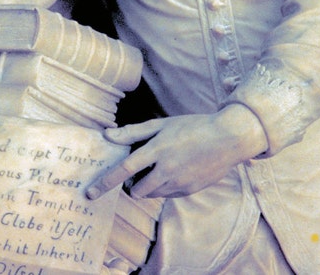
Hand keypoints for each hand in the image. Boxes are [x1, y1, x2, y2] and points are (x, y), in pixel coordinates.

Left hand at [85, 104, 266, 199]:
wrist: (229, 138)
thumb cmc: (194, 126)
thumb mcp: (163, 124)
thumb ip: (133, 131)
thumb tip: (107, 135)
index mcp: (158, 149)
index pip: (124, 169)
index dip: (105, 182)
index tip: (90, 193)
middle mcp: (167, 169)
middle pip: (136, 189)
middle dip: (129, 185)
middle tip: (135, 172)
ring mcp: (180, 183)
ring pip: (150, 194)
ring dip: (146, 186)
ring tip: (156, 168)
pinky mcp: (189, 190)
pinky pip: (166, 194)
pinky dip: (162, 187)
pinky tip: (173, 171)